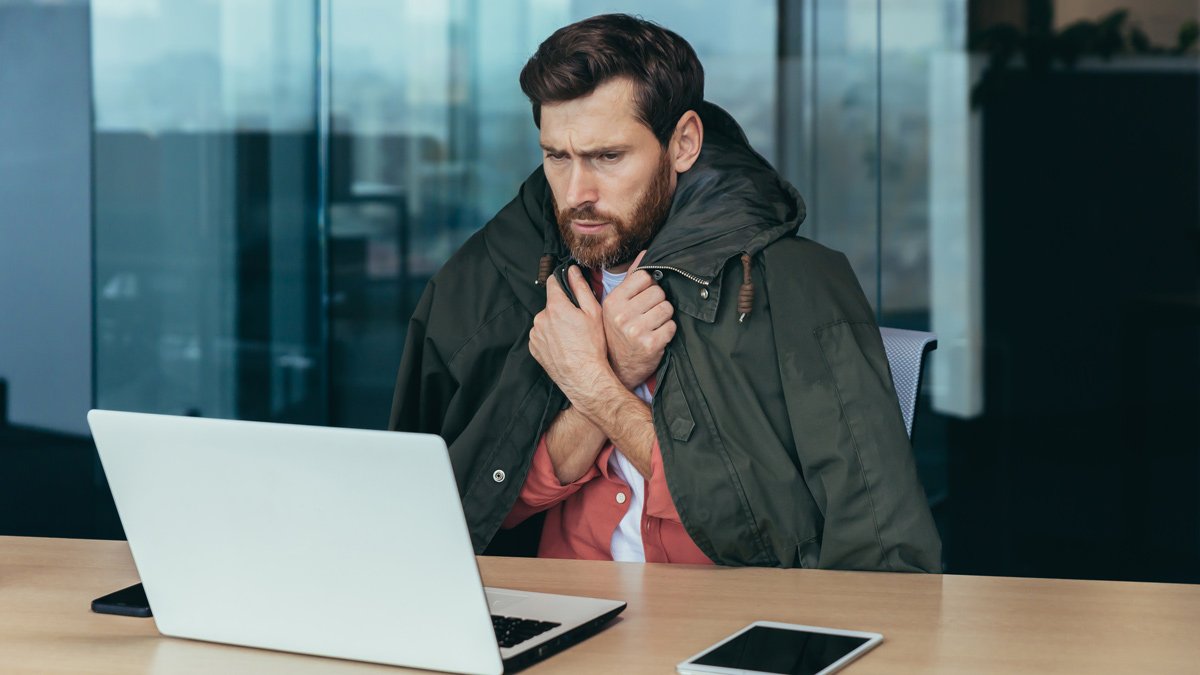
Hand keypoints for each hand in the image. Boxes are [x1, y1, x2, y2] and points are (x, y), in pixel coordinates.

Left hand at [529, 266, 610, 398]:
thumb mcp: (593, 313)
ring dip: (555, 324)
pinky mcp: (534, 348)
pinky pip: (540, 335)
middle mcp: (541, 318)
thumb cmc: (592, 347)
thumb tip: (572, 271)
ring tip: (571, 337)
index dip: (561, 282)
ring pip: (545, 321)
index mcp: (556, 307)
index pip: (553, 283)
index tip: (567, 286)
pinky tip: (563, 346)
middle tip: (577, 322)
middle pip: (550, 305)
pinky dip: (549, 338)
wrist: (584, 377)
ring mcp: (535, 334)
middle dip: (562, 309)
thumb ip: (581, 288)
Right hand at [602, 251, 675, 388]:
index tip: (643, 298)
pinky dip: (668, 331)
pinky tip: (657, 337)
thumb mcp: (617, 305)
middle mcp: (622, 314)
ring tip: (652, 325)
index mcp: (613, 301)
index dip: (649, 286)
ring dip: (664, 317)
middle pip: (658, 292)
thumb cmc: (619, 332)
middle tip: (648, 315)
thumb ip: (631, 278)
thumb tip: (645, 253)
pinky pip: (672, 326)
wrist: (618, 367)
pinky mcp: (650, 344)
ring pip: (667, 308)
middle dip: (658, 302)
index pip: (644, 277)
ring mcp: (636, 330)